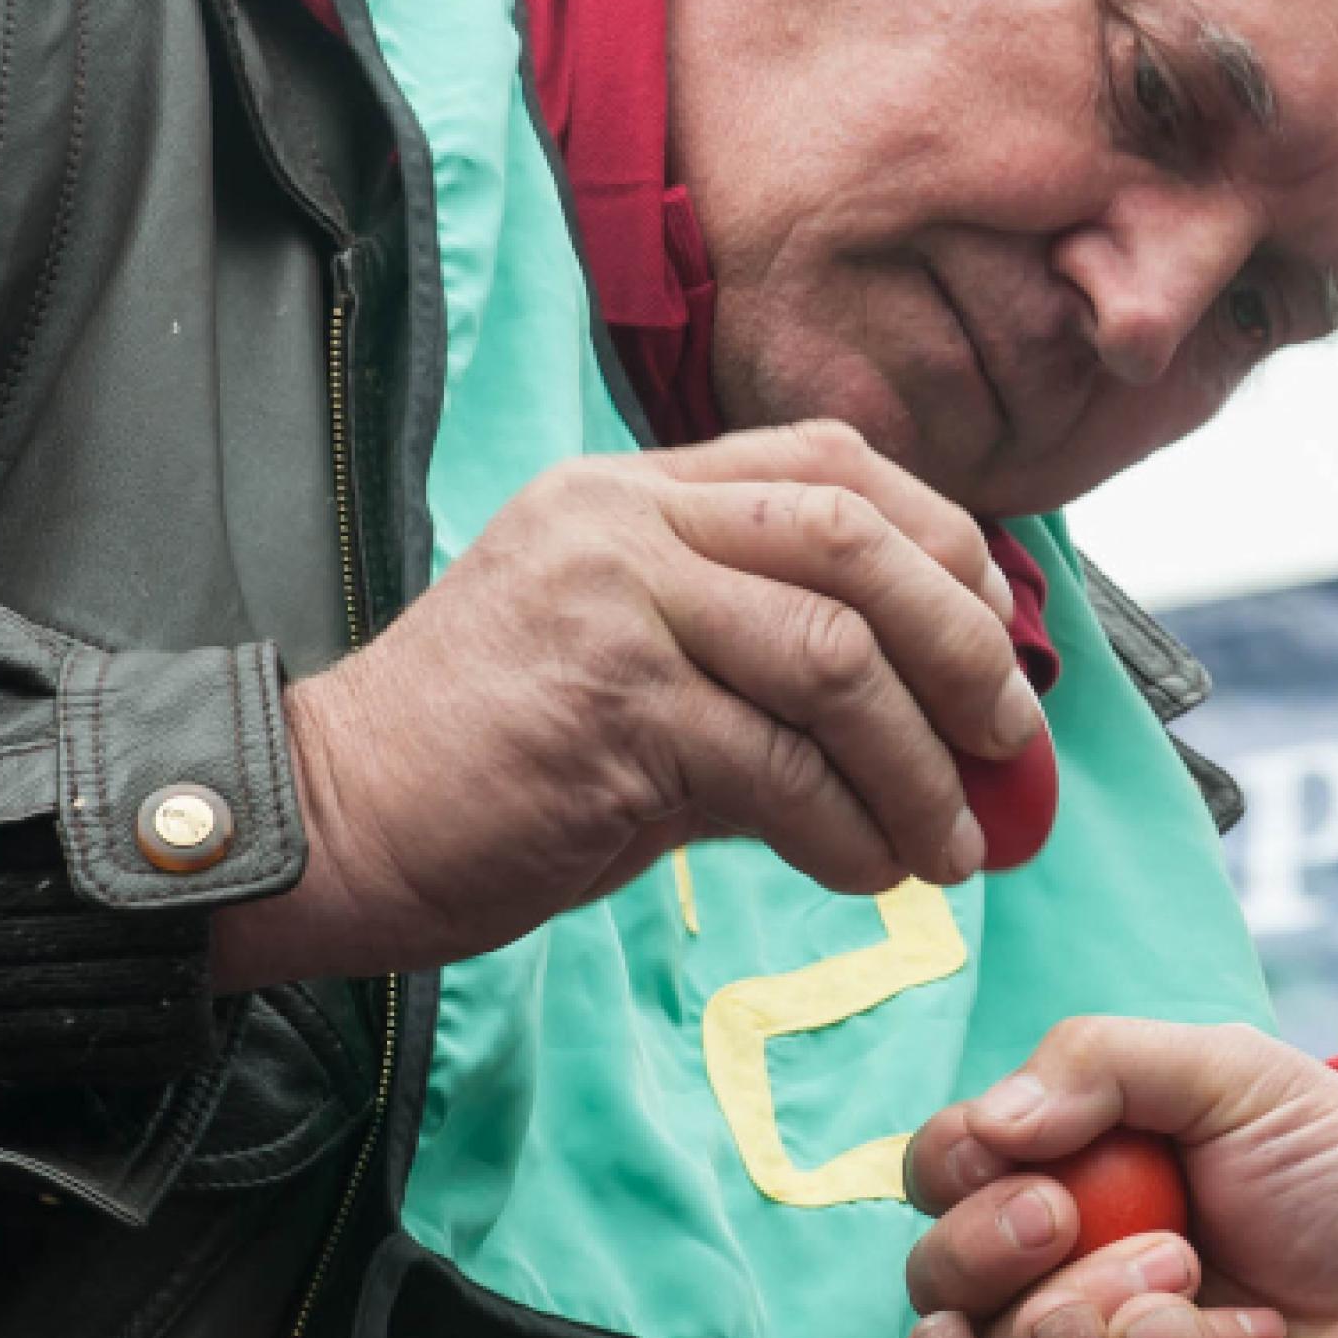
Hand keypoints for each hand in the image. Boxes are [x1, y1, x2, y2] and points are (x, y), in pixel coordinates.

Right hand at [211, 421, 1037, 987]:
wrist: (332, 822)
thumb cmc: (490, 766)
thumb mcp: (640, 681)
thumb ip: (767, 681)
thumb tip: (935, 733)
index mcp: (636, 491)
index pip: (835, 464)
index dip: (944, 550)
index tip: (995, 645)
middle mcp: (626, 520)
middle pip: (859, 540)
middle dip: (963, 649)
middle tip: (1005, 744)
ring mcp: (614, 604)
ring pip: (836, 658)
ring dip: (919, 766)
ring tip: (948, 847)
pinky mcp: (607, 708)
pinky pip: (780, 766)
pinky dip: (850, 829)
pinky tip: (866, 873)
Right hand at [900, 1019, 1337, 1337]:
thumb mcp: (1242, 1076)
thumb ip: (1105, 1062)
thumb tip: (989, 1119)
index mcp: (1076, 1171)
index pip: (946, 1171)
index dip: (959, 1168)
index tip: (1027, 1165)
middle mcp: (1066, 1272)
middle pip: (941, 1281)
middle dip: (1001, 1248)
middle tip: (1080, 1223)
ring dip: (1097, 1310)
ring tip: (1203, 1280)